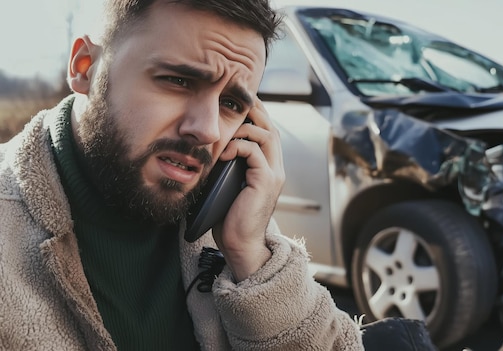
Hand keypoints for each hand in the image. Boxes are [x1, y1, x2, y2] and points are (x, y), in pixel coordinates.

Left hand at [211, 98, 284, 281]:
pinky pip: (256, 151)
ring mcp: (274, 174)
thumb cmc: (229, 219)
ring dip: (245, 127)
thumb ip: (226, 166)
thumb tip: (209, 148)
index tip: (237, 101)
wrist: (240, 245)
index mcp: (268, 168)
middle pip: (270, 127)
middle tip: (235, 98)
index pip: (266, 132)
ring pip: (267, 135)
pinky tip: (225, 152)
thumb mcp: (227, 185)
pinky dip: (239, 146)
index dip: (254, 114)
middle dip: (254, 110)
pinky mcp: (266, 181)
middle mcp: (276, 168)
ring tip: (227, 131)